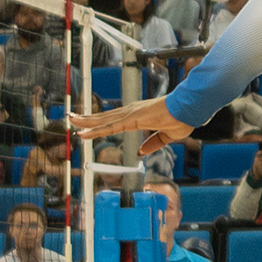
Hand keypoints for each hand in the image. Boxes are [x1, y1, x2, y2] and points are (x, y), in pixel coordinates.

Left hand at [68, 94, 191, 162]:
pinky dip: (95, 129)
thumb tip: (140, 151)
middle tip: (72, 118)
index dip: (101, 123)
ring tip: (72, 121)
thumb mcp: (166, 136)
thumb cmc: (182, 119)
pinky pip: (109, 126)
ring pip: (103, 120)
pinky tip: (83, 132)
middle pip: (104, 118)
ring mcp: (130, 114)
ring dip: (86, 122)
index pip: (114, 121)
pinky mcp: (132, 119)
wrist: (189, 109)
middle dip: (88, 119)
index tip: (89, 125)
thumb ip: (153, 143)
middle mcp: (131, 112)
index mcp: (138, 116)